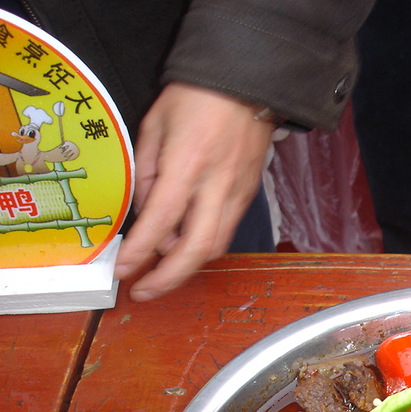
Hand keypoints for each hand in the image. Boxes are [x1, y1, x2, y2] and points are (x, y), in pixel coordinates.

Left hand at [115, 83, 276, 300]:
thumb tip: (143, 212)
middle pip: (198, 248)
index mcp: (188, 164)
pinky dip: (202, 245)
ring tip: (159, 268)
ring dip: (186, 265)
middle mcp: (217, 185)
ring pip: (216, 245)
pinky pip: (225, 229)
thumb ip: (145, 171)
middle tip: (144, 290)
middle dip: (169, 277)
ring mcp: (238, 193)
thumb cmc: (197, 97)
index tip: (122, 270)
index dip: (141, 251)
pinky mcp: (248, 195)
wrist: (248, 84)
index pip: (162, 220)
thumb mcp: (155, 125)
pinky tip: (183, 242)